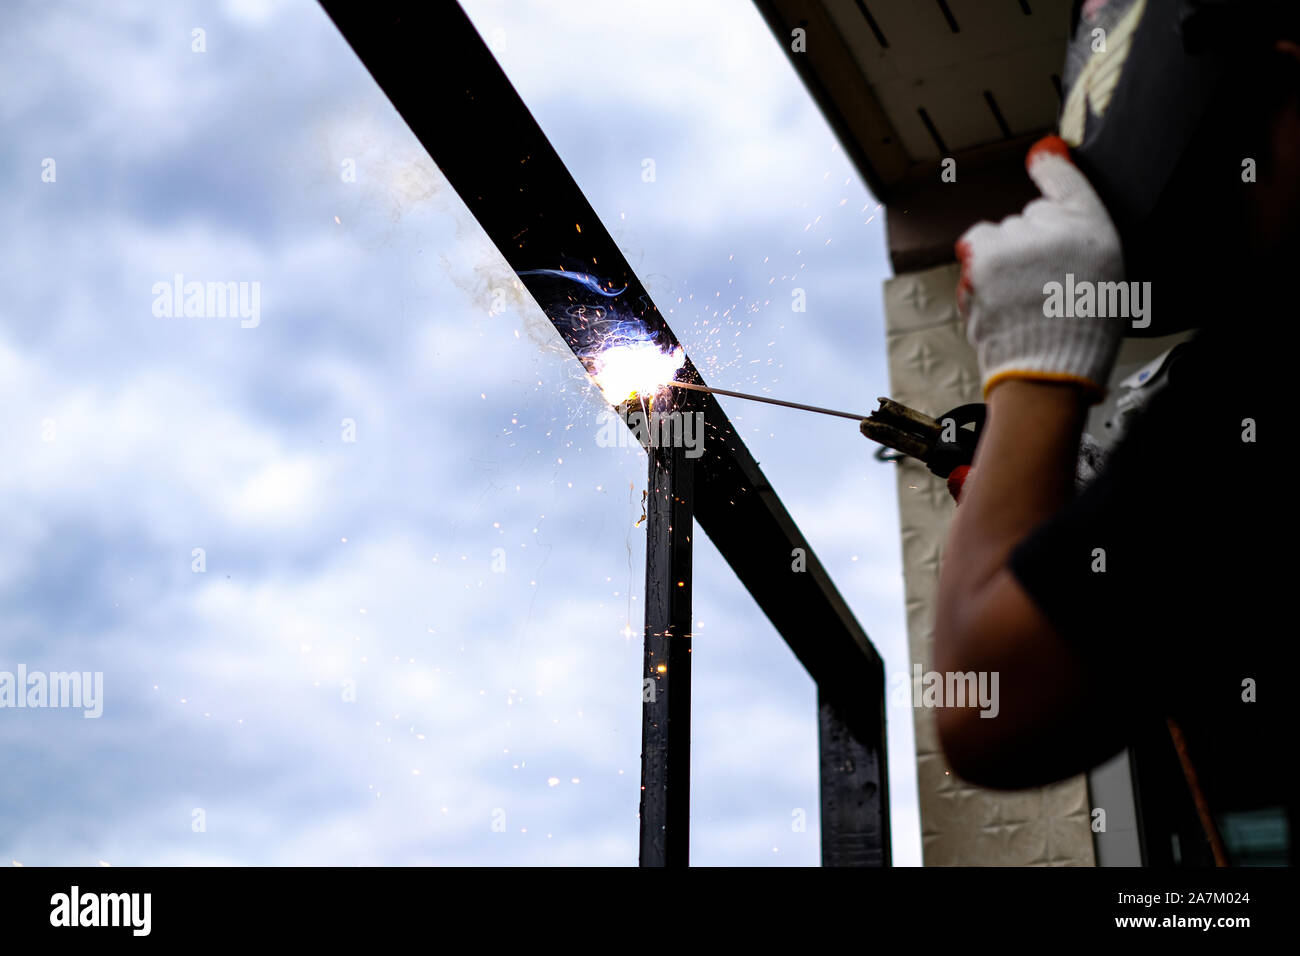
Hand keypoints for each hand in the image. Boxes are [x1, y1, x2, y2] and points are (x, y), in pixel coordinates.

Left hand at [956, 136, 1124, 401]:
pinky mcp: (984, 256)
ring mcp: (1018, 239)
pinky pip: (976, 244)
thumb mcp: (1104, 276)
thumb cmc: (1078, 333)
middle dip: (1029, 242)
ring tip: (1017, 295)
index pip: (1067, 179)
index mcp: (1095, 229)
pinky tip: (996, 292)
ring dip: (1002, 255)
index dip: (1052, 164)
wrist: (1047, 371)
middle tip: (1039, 283)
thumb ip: (1080, 232)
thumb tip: (1049, 177)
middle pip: (1030, 215)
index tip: (1043, 154)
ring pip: (1000, 231)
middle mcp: (1057, 226)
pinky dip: (979, 264)